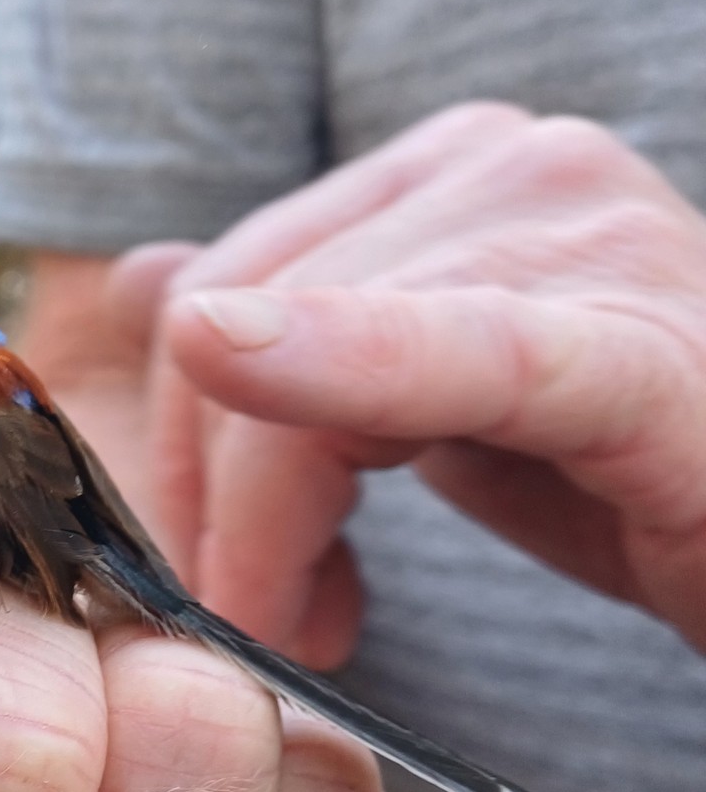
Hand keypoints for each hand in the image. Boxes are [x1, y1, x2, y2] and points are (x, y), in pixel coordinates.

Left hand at [120, 103, 705, 656]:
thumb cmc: (608, 468)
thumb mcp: (419, 397)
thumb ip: (301, 333)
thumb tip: (150, 287)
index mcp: (444, 176)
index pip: (233, 274)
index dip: (179, 429)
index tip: (189, 554)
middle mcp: (510, 168)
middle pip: (255, 306)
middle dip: (214, 488)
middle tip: (245, 614)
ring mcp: (585, 238)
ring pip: (322, 350)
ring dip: (273, 518)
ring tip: (309, 623)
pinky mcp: (642, 351)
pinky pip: (468, 356)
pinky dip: (350, 366)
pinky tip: (236, 364)